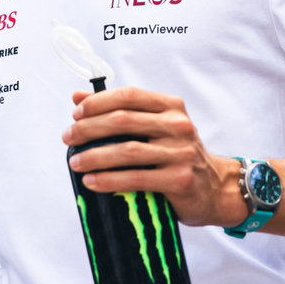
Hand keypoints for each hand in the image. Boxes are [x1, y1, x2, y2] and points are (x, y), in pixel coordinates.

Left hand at [62, 87, 245, 227]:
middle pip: (122, 121)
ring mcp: (181, 153)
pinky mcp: (179, 180)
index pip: (128, 96)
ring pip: (126, 150)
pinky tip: (92, 181)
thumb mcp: (155, 127)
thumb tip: (77, 97)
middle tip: (69, 138)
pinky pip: (135, 178)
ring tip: (75, 162)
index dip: (98, 102)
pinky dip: (108, 180)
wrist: (215, 188)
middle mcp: (178, 125)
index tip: (76, 113)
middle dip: (88, 129)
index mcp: (171, 106)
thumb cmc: (178, 155)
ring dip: (94, 156)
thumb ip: (121, 111)